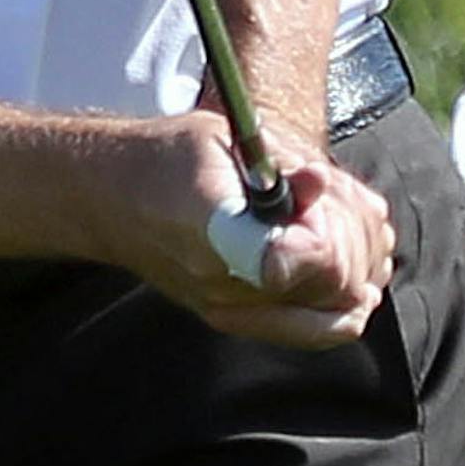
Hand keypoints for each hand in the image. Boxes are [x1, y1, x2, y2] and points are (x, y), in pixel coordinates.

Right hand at [110, 113, 395, 349]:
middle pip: (331, 281)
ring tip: (343, 225)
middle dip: (355, 235)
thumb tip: (325, 185)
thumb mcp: (221, 137)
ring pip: (336, 309)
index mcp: (212, 227)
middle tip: (340, 200)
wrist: (107, 197)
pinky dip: (342, 299)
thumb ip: (283, 162)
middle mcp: (220, 281)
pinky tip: (342, 268)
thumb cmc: (163, 157)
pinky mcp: (232, 320)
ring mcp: (228, 308)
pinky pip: (314, 328)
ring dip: (357, 266)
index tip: (320, 193)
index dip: (322, 236)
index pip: (284, 261)